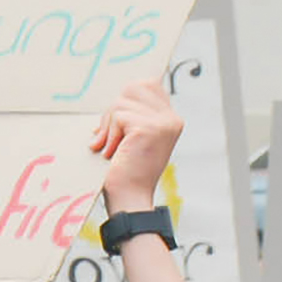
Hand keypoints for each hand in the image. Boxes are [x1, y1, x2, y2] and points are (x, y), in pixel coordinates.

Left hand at [91, 76, 184, 213]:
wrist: (129, 198)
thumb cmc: (125, 170)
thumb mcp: (132, 137)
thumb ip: (131, 115)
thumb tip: (116, 97)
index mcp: (171, 119)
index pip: (147, 84)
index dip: (127, 97)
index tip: (118, 123)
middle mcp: (172, 119)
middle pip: (133, 88)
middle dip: (114, 110)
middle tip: (110, 137)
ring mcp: (164, 123)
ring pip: (122, 102)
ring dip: (109, 126)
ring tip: (113, 148)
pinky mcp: (150, 129)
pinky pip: (119, 116)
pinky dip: (110, 135)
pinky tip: (114, 152)